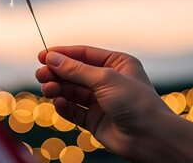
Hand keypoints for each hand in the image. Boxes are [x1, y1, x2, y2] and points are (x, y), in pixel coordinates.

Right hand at [36, 46, 168, 157]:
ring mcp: (101, 101)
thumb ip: (76, 69)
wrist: (151, 137)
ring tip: (47, 89)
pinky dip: (64, 106)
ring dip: (58, 88)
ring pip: (72, 92)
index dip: (62, 54)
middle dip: (57, 73)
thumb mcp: (105, 78)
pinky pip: (74, 111)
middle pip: (75, 73)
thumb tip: (52, 58)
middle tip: (40, 74)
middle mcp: (108, 81)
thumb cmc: (136, 103)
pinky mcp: (95, 120)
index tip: (42, 55)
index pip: (84, 54)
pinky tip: (58, 102)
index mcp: (117, 63)